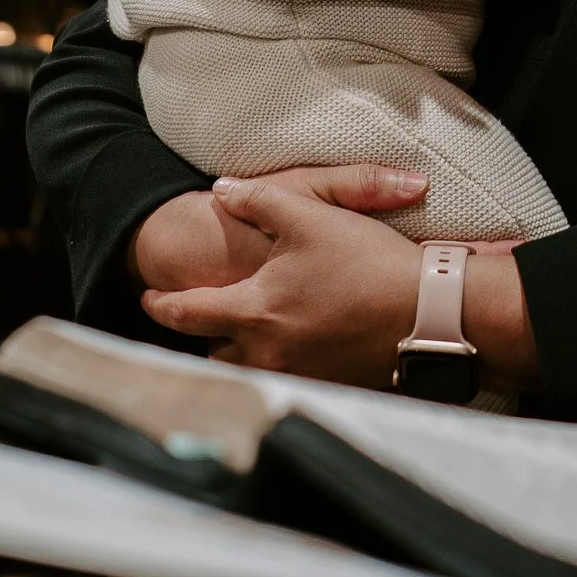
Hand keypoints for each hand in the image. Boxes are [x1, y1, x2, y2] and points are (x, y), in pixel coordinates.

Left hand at [142, 170, 426, 384]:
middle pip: (215, 353)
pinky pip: (289, 378)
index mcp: (253, 312)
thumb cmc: (365, 262)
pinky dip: (282, 362)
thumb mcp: (308, 213)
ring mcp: (299, 373)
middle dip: (204, 338)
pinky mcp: (330, 384)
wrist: (429, 311)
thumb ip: (258, 200)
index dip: (161, 304)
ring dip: (242, 352)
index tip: (148, 298)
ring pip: (250, 368)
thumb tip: (223, 192)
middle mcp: (268, 351)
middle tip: (201, 320)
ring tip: (247, 332)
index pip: (186, 314)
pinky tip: (297, 344)